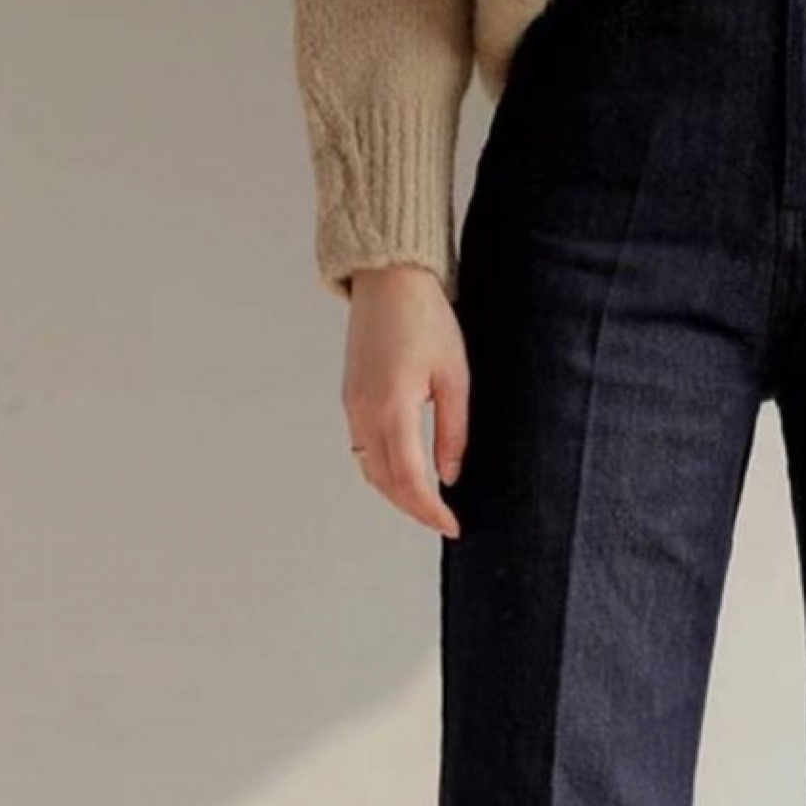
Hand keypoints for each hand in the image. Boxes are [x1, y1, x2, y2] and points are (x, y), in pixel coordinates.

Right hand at [343, 265, 469, 539]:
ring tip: (428, 505)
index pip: (410, 480)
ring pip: (370, 469)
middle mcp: (365, 412)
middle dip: (414, 509)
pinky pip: (362, 449)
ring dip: (396, 494)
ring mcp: (352, 405)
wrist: (388, 279)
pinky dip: (383, 471)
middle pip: (385, 482)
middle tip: (444, 522)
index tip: (453, 527)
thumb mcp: (455, 376)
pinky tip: (406, 474)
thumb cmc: (427, 319)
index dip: (431, 510)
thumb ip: (453, 430)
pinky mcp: (350, 397)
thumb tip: (450, 475)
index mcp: (393, 407)